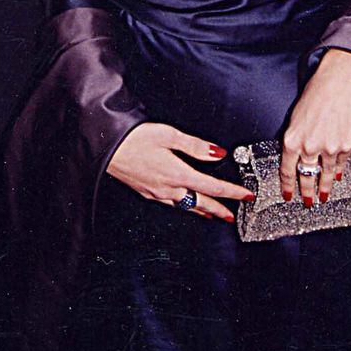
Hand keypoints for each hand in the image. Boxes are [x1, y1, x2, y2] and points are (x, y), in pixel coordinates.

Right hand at [107, 122, 251, 221]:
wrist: (104, 148)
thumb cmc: (133, 138)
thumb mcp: (168, 135)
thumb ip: (195, 146)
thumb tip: (217, 153)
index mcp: (177, 173)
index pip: (212, 187)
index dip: (232, 192)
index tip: (246, 195)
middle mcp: (168, 188)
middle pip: (201, 203)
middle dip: (220, 209)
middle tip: (233, 215)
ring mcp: (155, 193)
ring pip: (185, 207)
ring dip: (202, 210)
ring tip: (213, 214)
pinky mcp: (145, 192)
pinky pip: (170, 204)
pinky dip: (183, 206)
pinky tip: (182, 204)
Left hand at [280, 50, 350, 206]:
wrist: (340, 81)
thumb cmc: (317, 92)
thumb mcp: (297, 116)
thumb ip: (297, 137)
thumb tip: (298, 153)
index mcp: (292, 138)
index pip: (287, 170)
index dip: (287, 186)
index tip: (288, 195)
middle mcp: (309, 146)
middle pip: (306, 176)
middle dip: (306, 191)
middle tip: (308, 201)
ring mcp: (329, 148)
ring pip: (325, 174)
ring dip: (324, 187)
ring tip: (323, 196)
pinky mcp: (347, 145)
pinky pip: (341, 163)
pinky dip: (339, 171)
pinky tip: (337, 176)